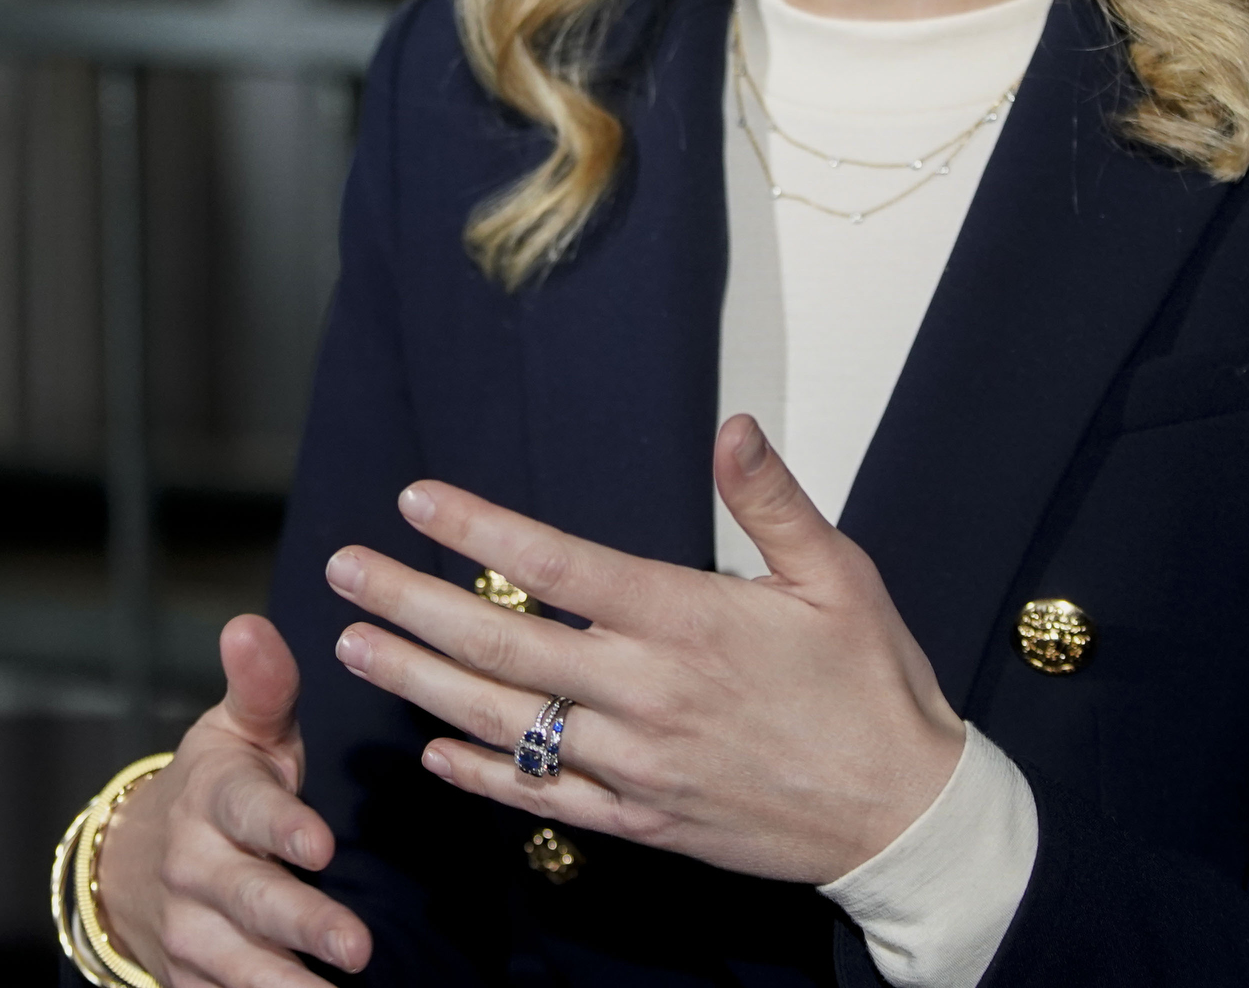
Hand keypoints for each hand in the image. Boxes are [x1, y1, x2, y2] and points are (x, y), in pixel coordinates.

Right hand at [95, 614, 373, 986]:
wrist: (136, 858)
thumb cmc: (221, 784)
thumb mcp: (239, 729)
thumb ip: (262, 685)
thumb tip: (249, 624)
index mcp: (214, 797)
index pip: (246, 811)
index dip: (281, 827)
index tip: (320, 843)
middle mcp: (195, 866)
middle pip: (250, 898)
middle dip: (302, 922)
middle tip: (357, 945)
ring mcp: (189, 928)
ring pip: (236, 962)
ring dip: (284, 984)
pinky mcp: (190, 977)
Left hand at [323, 414, 966, 885]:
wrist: (905, 815)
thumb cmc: (873, 687)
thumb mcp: (838, 574)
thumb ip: (771, 500)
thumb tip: (731, 427)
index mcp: (685, 620)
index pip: (556, 564)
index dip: (478, 530)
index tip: (416, 500)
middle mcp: (645, 693)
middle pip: (501, 643)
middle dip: (411, 602)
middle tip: (343, 570)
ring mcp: (636, 765)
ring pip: (503, 722)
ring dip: (420, 682)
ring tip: (356, 645)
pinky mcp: (642, 821)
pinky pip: (541, 798)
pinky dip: (480, 774)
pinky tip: (433, 750)